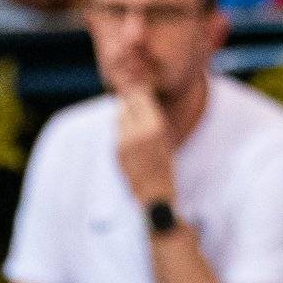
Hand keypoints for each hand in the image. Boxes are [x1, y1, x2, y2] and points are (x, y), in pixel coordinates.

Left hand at [113, 86, 176, 207]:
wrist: (155, 195)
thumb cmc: (166, 167)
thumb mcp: (165, 139)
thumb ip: (152, 120)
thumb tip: (140, 102)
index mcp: (153, 127)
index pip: (140, 97)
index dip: (139, 91)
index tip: (141, 88)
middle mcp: (136, 132)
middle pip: (126, 104)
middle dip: (130, 100)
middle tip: (134, 98)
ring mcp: (124, 141)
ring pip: (119, 117)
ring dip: (125, 114)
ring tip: (133, 118)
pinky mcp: (116, 151)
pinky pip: (117, 132)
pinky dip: (122, 129)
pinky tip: (130, 135)